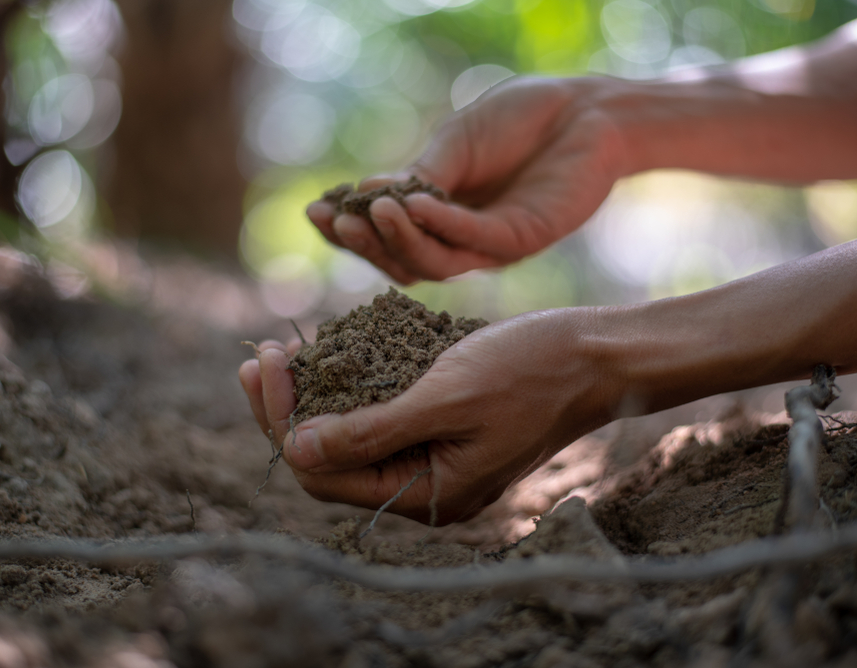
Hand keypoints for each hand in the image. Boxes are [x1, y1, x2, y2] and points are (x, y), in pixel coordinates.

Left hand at [239, 310, 621, 523]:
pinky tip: (327, 355)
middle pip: (331, 459)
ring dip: (313, 397)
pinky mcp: (440, 426)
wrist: (596, 354)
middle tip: (261, 356)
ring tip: (282, 353)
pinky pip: (380, 416)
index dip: (283, 424)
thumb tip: (296, 449)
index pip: (326, 474)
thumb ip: (373, 431)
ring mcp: (433, 456)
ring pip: (351, 436)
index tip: (265, 365)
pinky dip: (349, 387)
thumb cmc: (532, 371)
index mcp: (427, 494)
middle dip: (288, 410)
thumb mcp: (448, 397)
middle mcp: (424, 484)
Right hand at [306, 77, 632, 283]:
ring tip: (372, 210)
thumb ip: (420, 174)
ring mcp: (491, 246)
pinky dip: (441, 224)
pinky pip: (473, 241)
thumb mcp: (456, 143)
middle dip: (367, 243)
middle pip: (404, 260)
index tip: (312, 212)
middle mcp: (462, 240)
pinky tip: (415, 203)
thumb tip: (364, 193)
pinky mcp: (522, 240)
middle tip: (338, 221)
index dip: (349, 229)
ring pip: (435, 263)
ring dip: (400, 239)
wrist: (584, 110)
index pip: (387, 234)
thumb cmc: (520, 120)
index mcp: (440, 216)